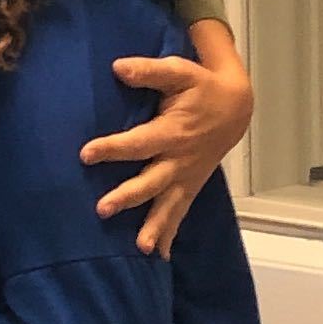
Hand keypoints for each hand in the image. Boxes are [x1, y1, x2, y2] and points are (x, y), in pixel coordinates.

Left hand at [79, 24, 252, 255]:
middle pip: (151, 181)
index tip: (85, 154)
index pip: (139, 142)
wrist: (237, 107)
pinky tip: (157, 256)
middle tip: (102, 209)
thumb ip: (149, 70)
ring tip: (140, 247)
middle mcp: (179, 159)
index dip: (113, 148)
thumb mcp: (179, 71)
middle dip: (128, 196)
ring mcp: (186, 176)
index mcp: (173, 131)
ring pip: (169, 205)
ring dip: (154, 226)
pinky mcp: (190, 186)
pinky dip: (170, 235)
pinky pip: (180, 213)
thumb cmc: (202, 87)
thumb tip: (117, 67)